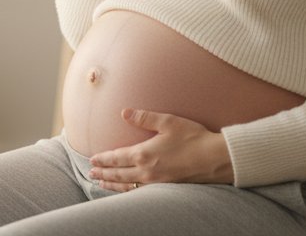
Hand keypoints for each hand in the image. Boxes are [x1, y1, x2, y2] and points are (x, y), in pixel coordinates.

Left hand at [88, 109, 233, 190]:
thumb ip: (144, 117)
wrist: (214, 159)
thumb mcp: (168, 121)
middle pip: (118, 174)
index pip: (116, 157)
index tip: (92, 159)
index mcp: (144, 154)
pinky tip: (124, 190)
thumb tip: (124, 112)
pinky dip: (126, 191)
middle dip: (103, 172)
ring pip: (127, 185)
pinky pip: (139, 192)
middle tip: (91, 172)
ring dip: (112, 184)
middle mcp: (146, 171)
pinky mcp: (165, 188)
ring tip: (101, 183)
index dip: (103, 159)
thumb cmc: (193, 137)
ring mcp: (155, 182)